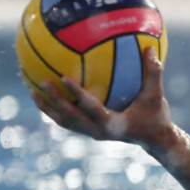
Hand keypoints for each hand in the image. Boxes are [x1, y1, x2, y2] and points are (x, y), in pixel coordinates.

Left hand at [31, 47, 172, 149]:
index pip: (90, 106)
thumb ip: (153, 73)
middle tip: (42, 82)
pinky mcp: (90, 133)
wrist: (156, 140)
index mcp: (114, 123)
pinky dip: (56, 111)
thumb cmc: (156, 116)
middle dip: (54, 100)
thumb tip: (150, 49)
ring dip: (48, 108)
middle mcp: (100, 131)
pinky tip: (46, 98)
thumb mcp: (156, 95)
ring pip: (65, 122)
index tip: (63, 77)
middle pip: (70, 116)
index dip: (76, 92)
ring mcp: (93, 134)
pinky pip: (68, 122)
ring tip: (32, 93)